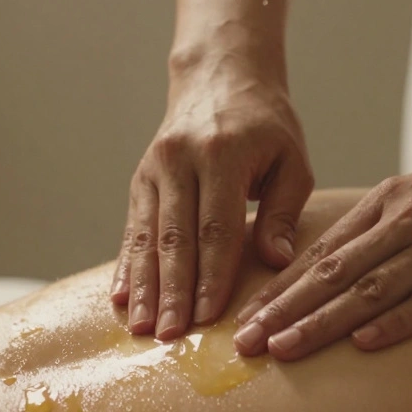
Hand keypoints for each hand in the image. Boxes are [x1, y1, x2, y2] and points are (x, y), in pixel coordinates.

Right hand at [112, 61, 313, 338]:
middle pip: (175, 237)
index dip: (211, 276)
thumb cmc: (265, 125)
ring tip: (141, 328)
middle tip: (169, 336)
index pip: (216, 227)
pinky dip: (126, 265)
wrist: (220, 76)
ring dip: (143, 286)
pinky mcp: (140, 179)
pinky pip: (132, 228)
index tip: (208, 316)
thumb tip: (276, 261)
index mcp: (222, 154)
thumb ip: (285, 211)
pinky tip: (119, 298)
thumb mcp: (291, 159)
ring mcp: (154, 169)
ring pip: (147, 237)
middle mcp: (180, 160)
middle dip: (171, 292)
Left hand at [232, 138, 411, 359]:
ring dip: (322, 321)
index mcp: (388, 202)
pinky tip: (364, 344)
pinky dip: (397, 322)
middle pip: (333, 273)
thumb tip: (333, 264)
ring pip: (372, 288)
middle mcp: (408, 220)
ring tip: (284, 349)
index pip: (320, 252)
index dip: (278, 288)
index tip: (243, 317)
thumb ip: (380, 226)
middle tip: (244, 343)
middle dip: (283, 310)